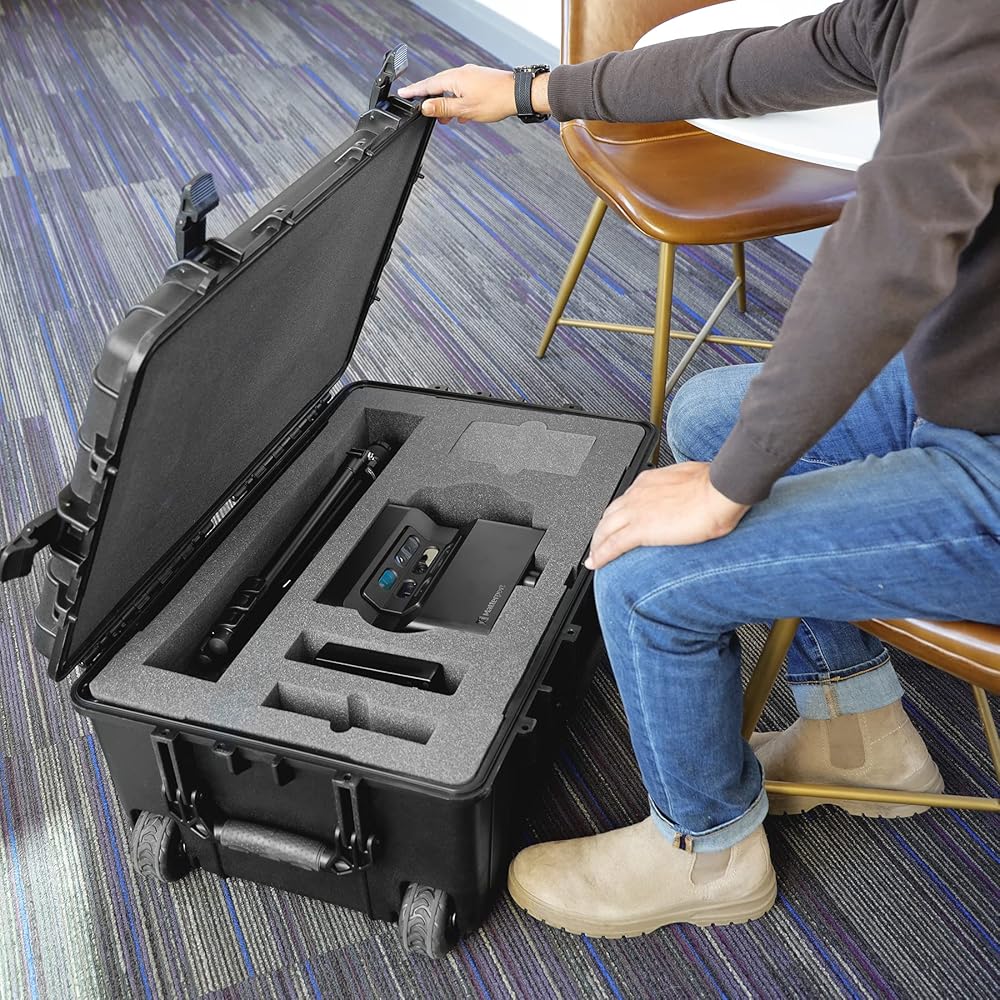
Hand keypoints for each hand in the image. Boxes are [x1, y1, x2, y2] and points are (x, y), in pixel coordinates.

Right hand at [398, 64, 548, 123]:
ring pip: (452, 90)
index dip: (414, 91)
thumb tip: (425, 106)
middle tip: (426, 113)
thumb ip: (443, 108)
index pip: (428, 85)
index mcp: (454, 78)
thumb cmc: (495, 100)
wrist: (517, 94)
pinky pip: (462, 90)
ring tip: (447, 119)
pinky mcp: (479, 80)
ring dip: (447, 104)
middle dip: (432, 101)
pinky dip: (458, 102)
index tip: (402, 93)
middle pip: (439, 86)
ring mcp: (471, 76)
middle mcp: (461, 73)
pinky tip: (462, 114)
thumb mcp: (464, 109)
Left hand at [585, 463, 749, 569]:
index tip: (615, 523)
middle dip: (601, 530)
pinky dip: (600, 555)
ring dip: (597, 544)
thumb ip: (680, 489)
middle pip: (608, 515)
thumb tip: (686, 496)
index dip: (616, 515)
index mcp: (648, 482)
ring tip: (594, 556)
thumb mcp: (691, 480)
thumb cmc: (715, 485)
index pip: (624, 500)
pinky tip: (594, 564)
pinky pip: (612, 545)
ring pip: (605, 530)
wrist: (720, 491)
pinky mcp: (640, 529)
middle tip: (597, 543)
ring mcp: (636, 512)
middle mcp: (637, 495)